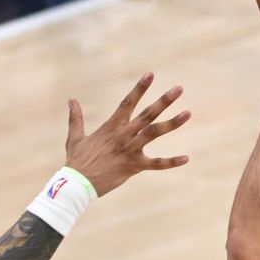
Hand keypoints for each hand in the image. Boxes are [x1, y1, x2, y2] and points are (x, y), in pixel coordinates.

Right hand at [64, 73, 191, 195]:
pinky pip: (156, 164)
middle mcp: (124, 135)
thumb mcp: (75, 137)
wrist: (78, 184)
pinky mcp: (134, 166)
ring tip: (187, 113)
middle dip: (164, 101)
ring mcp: (130, 150)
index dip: (140, 88)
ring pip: (155, 133)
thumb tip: (71, 100)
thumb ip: (76, 118)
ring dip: (172, 123)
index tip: (151, 74)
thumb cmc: (76, 161)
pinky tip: (186, 158)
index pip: (128, 102)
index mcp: (112, 126)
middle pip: (148, 114)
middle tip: (179, 89)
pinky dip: (171, 162)